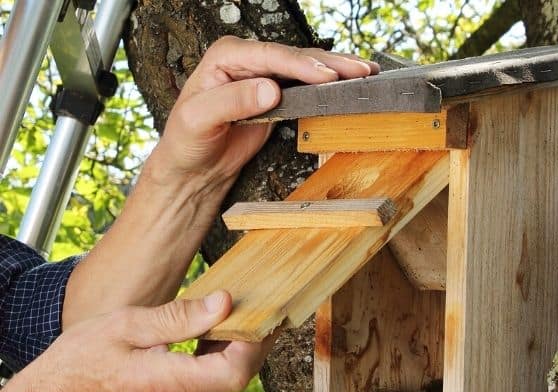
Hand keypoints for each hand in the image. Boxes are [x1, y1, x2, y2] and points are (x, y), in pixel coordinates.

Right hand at [2, 291, 267, 391]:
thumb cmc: (82, 360)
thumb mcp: (126, 326)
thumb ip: (179, 317)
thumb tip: (224, 302)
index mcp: (169, 384)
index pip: (234, 371)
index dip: (256, 341)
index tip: (262, 310)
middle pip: (239, 374)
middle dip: (254, 338)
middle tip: (259, 302)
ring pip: (229, 378)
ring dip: (237, 345)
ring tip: (236, 309)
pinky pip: (212, 381)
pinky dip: (220, 354)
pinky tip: (214, 329)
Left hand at [144, 36, 379, 198]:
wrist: (195, 166)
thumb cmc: (187, 141)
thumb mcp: (200, 120)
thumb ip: (233, 101)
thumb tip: (270, 89)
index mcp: (226, 56)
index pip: (270, 55)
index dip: (300, 64)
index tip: (326, 76)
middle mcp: (248, 60)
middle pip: (295, 56)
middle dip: (329, 63)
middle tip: (359, 71)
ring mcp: (266, 76)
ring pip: (307, 67)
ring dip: (337, 70)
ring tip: (366, 73)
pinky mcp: (279, 95)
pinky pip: (308, 86)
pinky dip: (331, 85)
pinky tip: (350, 84)